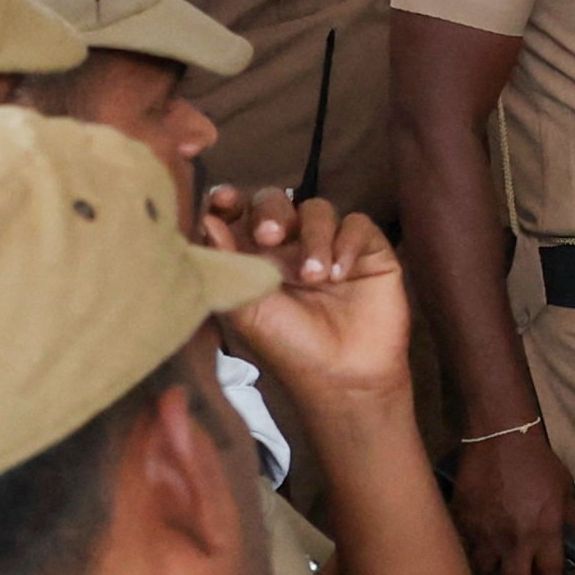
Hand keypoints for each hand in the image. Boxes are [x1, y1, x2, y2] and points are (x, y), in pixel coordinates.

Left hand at [200, 188, 411, 425]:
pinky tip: (341, 274)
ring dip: (314, 238)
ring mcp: (330, 245)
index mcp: (254, 255)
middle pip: (277, 201)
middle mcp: (291, 245)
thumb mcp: (247, 308)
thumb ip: (228, 262)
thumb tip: (206, 219)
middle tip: (270, 237)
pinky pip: (357, 225)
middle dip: (272, 211)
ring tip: (315, 278)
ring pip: (318, 209)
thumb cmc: (288, 346)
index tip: (225, 201)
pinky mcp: (368, 251)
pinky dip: (347, 244)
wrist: (342, 375)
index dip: (230, 200)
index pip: (239, 213)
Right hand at [451, 417, 572, 574]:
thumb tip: (566, 541)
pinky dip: (473, 552)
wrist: (501, 441)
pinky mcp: (463, 525)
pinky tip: (479, 547)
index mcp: (545, 533)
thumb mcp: (564, 490)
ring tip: (496, 569)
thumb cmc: (539, 463)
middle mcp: (515, 542)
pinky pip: (466, 550)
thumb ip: (566, 519)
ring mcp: (485, 536)